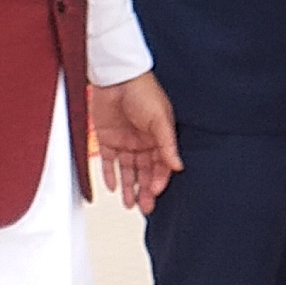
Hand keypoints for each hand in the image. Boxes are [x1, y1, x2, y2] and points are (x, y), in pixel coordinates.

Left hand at [88, 71, 181, 212]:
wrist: (117, 77)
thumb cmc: (143, 91)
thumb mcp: (160, 119)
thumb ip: (167, 144)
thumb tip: (177, 165)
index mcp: (159, 137)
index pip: (161, 165)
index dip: (159, 179)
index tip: (155, 192)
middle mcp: (143, 142)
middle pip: (146, 172)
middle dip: (146, 190)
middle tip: (145, 207)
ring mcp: (126, 142)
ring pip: (128, 171)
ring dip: (129, 187)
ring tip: (130, 204)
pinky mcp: (108, 139)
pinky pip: (109, 162)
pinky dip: (110, 175)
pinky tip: (112, 188)